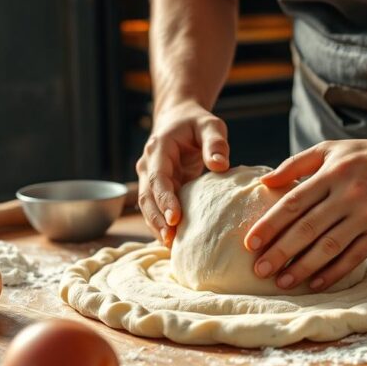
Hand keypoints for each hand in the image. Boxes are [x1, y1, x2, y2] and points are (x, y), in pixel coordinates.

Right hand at [136, 101, 229, 244]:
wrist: (178, 119)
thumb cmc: (196, 123)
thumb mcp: (210, 125)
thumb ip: (215, 142)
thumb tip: (220, 165)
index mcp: (159, 149)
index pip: (158, 177)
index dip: (164, 199)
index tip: (174, 218)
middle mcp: (148, 165)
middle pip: (146, 197)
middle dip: (157, 220)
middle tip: (171, 240)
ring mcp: (148, 178)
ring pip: (147, 206)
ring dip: (156, 226)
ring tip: (171, 246)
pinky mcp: (156, 189)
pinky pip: (155, 209)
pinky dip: (161, 225)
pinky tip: (173, 242)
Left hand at [244, 137, 366, 290]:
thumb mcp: (331, 149)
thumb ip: (296, 164)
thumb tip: (264, 182)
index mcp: (332, 174)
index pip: (293, 203)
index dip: (270, 225)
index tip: (250, 243)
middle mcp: (349, 195)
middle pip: (307, 229)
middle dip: (280, 252)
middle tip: (259, 270)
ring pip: (329, 247)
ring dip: (303, 268)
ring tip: (282, 281)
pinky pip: (354, 258)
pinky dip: (333, 273)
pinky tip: (315, 283)